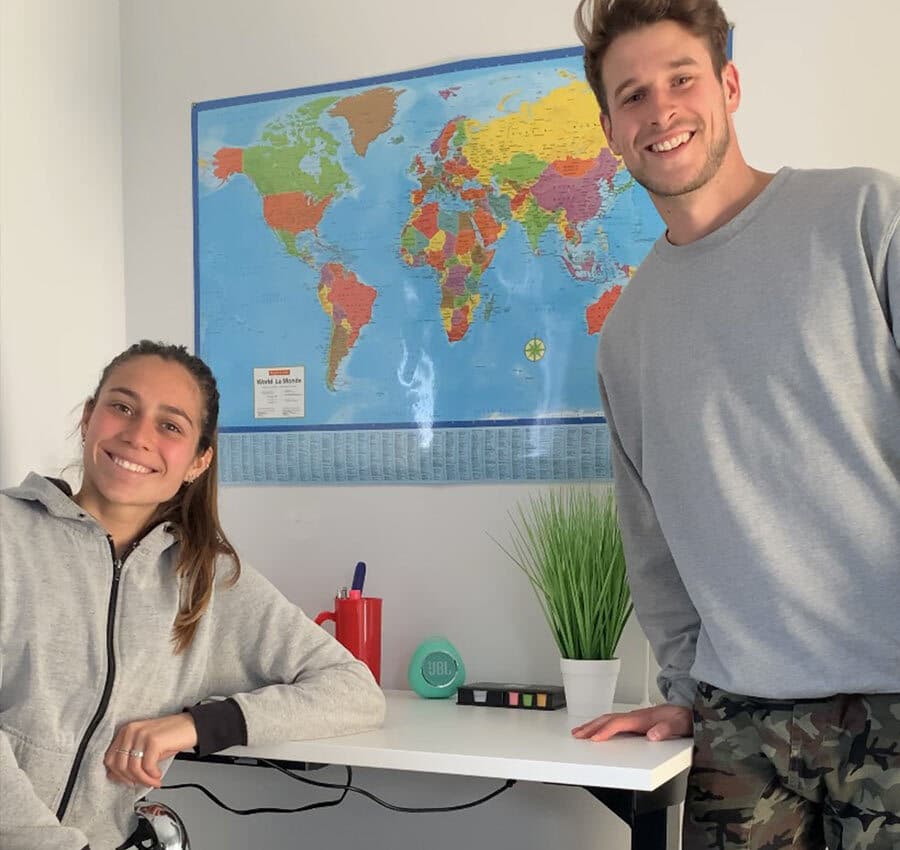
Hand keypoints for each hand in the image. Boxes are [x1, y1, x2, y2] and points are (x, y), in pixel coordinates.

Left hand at [104, 712, 197, 787]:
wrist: (192, 726)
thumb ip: (131, 757)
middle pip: (119, 765)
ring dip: (144, 780)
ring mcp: (142, 734)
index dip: (117, 774)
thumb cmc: (171, 736)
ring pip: (132, 767)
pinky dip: (152, 775)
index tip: (127, 781)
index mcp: (127, 731)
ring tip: (154, 781)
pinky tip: (159, 774)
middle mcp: (131, 730)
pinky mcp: (153, 740)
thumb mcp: (146, 746)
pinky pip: (146, 766)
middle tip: (142, 783)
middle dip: (130, 779)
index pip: (109, 758)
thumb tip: (116, 775)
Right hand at [571, 704, 692, 741]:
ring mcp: (635, 718)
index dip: (605, 731)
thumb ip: (666, 729)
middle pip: (608, 719)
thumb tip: (652, 734)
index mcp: (643, 718)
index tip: (593, 739)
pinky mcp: (636, 721)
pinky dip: (602, 725)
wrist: (690, 712)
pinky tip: (598, 729)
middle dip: (591, 726)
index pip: (619, 723)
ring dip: (593, 725)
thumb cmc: (685, 718)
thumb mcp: (680, 724)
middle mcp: (637, 716)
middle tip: (577, 734)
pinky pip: (614, 722)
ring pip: (609, 719)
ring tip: (580, 732)